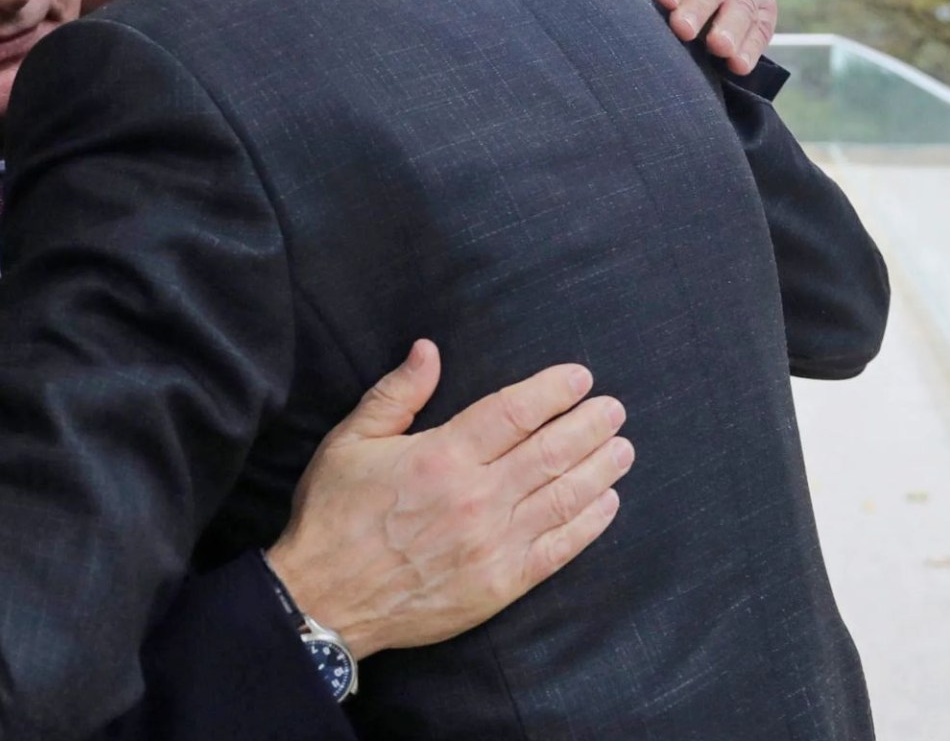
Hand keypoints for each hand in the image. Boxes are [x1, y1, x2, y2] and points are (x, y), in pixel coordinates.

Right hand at [265, 341, 630, 658]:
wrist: (326, 599)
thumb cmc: (333, 516)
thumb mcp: (350, 441)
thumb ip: (396, 394)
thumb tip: (429, 349)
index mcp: (441, 456)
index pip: (513, 412)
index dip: (552, 391)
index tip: (580, 378)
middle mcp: (475, 497)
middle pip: (550, 451)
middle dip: (588, 426)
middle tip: (614, 409)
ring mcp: (492, 544)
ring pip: (562, 497)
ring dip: (599, 469)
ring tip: (622, 449)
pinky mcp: (500, 584)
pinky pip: (557, 549)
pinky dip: (588, 525)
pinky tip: (607, 504)